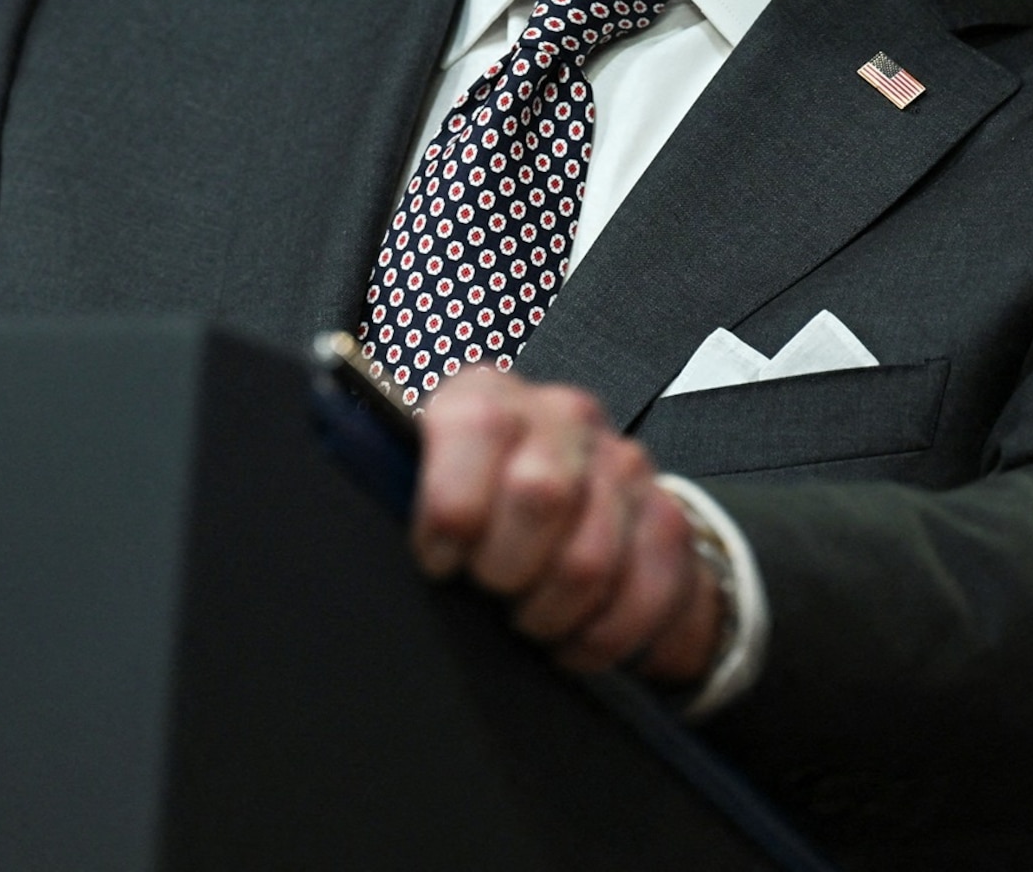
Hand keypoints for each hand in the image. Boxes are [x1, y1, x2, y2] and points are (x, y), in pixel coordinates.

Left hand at [413, 366, 722, 681]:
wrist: (563, 520)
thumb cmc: (474, 511)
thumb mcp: (419, 490)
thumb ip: (396, 488)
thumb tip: (366, 508)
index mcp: (489, 396)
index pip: (478, 425)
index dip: (454, 505)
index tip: (440, 559)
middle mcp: (562, 417)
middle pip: (541, 494)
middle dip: (505, 568)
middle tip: (488, 589)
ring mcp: (622, 464)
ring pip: (590, 559)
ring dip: (548, 612)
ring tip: (525, 616)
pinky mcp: (666, 518)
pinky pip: (642, 593)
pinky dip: (599, 636)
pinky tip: (571, 635)